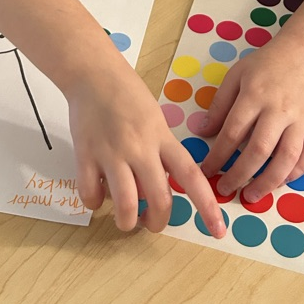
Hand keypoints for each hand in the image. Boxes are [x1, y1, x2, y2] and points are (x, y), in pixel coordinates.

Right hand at [67, 59, 226, 237]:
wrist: (93, 73)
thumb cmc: (127, 94)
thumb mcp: (155, 119)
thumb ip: (161, 150)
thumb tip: (163, 185)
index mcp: (162, 137)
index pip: (191, 176)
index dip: (207, 206)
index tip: (219, 230)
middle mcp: (140, 148)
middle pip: (159, 200)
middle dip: (157, 223)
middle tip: (150, 222)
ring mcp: (112, 152)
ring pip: (126, 205)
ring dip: (127, 222)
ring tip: (126, 218)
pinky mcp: (85, 154)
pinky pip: (91, 194)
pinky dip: (95, 203)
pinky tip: (98, 195)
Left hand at [199, 40, 303, 202]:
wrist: (303, 55)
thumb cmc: (265, 65)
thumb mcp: (236, 75)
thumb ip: (219, 104)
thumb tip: (202, 131)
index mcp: (254, 95)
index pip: (233, 131)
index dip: (218, 155)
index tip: (206, 171)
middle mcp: (278, 109)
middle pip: (259, 149)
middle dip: (240, 175)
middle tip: (225, 189)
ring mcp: (299, 120)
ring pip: (286, 158)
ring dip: (268, 182)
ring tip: (252, 196)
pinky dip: (295, 173)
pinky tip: (280, 182)